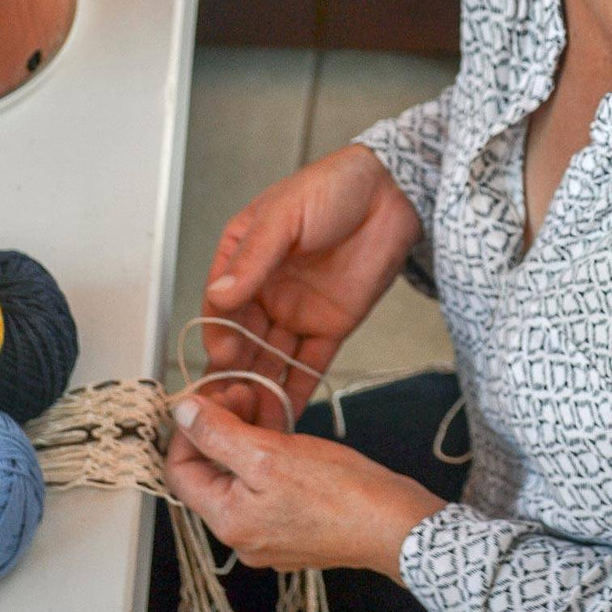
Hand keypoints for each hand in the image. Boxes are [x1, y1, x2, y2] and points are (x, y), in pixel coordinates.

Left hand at [165, 394, 446, 579]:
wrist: (395, 525)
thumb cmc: (340, 493)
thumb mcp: (269, 452)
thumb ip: (219, 433)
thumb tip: (181, 413)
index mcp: (227, 521)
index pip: (180, 469)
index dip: (190, 428)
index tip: (213, 397)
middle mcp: (242, 536)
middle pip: (210, 472)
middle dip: (221, 427)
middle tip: (245, 394)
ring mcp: (269, 535)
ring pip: (240, 477)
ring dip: (246, 437)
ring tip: (268, 408)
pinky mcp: (294, 527)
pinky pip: (266, 487)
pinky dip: (269, 456)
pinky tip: (287, 434)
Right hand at [196, 145, 422, 427]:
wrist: (393, 193)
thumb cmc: (333, 187)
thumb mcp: (283, 217)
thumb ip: (252, 260)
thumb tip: (218, 296)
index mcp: (243, 258)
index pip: (220, 306)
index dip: (218, 334)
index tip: (220, 359)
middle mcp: (264, 290)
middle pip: (242, 340)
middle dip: (235, 374)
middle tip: (229, 406)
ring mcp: (296, 311)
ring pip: (271, 359)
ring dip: (261, 390)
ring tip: (253, 425)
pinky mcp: (329, 327)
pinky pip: (308, 365)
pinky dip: (297, 390)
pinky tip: (284, 417)